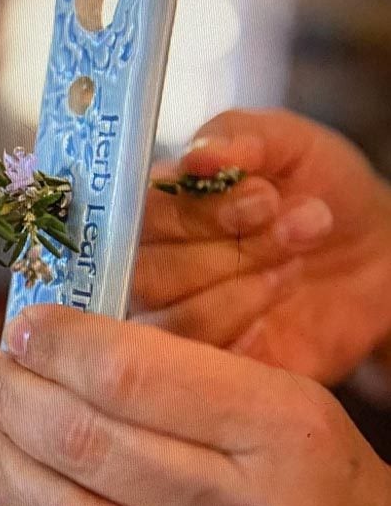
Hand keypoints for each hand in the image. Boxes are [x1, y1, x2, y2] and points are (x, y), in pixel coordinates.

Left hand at [0, 306, 390, 505]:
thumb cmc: (317, 472)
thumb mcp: (277, 401)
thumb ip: (182, 375)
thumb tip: (70, 353)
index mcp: (278, 426)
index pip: (131, 373)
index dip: (58, 346)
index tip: (21, 329)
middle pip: (87, 444)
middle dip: (12, 399)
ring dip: (2, 465)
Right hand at [133, 109, 390, 383]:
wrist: (376, 253)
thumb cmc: (320, 188)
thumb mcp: (289, 143)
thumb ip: (239, 137)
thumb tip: (196, 156)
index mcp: (158, 208)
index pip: (138, 218)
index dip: (194, 214)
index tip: (262, 195)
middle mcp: (154, 265)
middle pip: (147, 273)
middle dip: (229, 250)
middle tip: (288, 222)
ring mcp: (174, 319)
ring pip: (173, 322)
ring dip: (244, 287)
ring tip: (296, 255)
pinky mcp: (206, 365)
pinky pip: (201, 368)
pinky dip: (247, 330)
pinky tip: (282, 298)